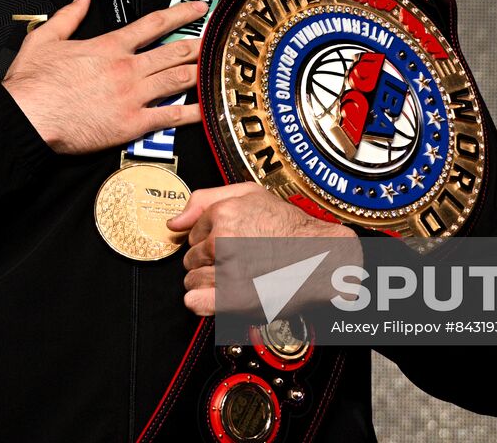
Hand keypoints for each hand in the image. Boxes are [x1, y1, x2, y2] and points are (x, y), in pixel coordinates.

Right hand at [2, 0, 207, 154]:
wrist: (28, 116)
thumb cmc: (33, 83)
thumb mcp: (45, 38)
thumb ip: (68, 15)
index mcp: (109, 46)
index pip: (154, 24)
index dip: (182, 14)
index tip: (200, 9)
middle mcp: (127, 68)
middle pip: (174, 51)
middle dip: (199, 44)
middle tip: (217, 39)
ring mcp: (133, 96)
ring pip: (178, 79)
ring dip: (200, 72)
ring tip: (217, 67)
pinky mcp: (132, 124)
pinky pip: (171, 117)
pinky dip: (192, 112)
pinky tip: (207, 109)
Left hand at [166, 184, 357, 316]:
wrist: (321, 257)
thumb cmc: (290, 227)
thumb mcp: (250, 194)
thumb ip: (206, 200)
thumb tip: (174, 222)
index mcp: (223, 214)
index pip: (191, 233)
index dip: (209, 239)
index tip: (229, 243)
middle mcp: (222, 241)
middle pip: (190, 258)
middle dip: (207, 260)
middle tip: (236, 260)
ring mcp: (227, 271)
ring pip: (192, 280)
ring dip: (208, 281)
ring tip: (236, 276)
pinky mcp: (234, 299)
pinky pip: (195, 302)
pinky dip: (202, 302)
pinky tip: (220, 295)